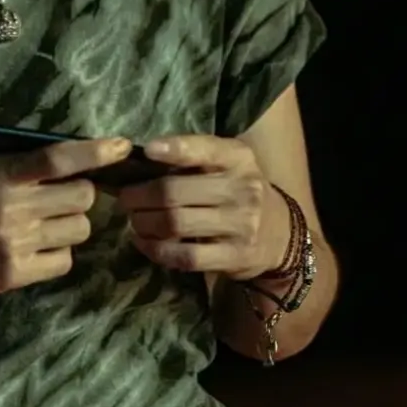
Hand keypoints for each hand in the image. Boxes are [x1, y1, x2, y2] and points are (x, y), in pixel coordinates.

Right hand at [0, 135, 132, 302]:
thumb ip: (15, 167)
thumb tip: (64, 160)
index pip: (57, 159)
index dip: (94, 152)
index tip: (123, 147)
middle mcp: (11, 208)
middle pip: (83, 197)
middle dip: (80, 195)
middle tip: (62, 199)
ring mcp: (15, 244)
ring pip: (78, 230)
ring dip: (69, 226)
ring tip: (45, 226)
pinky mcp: (14, 274)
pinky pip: (63, 262)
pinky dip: (57, 255)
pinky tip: (36, 251)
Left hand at [116, 134, 290, 281]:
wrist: (282, 235)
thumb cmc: (239, 191)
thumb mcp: (228, 165)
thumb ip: (193, 159)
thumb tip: (138, 159)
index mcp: (238, 158)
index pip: (205, 149)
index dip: (175, 149)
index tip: (147, 150)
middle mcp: (243, 189)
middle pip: (175, 192)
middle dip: (139, 196)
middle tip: (125, 199)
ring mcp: (241, 225)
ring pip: (175, 224)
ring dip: (143, 223)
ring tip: (134, 220)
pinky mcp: (234, 257)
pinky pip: (185, 256)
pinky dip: (157, 250)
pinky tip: (144, 242)